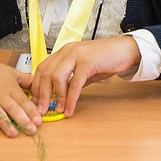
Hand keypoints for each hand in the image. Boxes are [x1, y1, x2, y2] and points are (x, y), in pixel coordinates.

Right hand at [0, 48, 41, 137]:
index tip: (39, 122)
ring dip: (5, 123)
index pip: (24, 101)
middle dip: (23, 120)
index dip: (32, 112)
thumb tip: (42, 87)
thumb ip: (26, 81)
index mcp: (10, 87)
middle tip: (32, 131)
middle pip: (12, 108)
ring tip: (13, 134)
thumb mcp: (11, 72)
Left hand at [18, 36, 141, 117]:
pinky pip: (75, 84)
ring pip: (56, 77)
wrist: (125, 50)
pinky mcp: (88, 62)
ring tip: (57, 110)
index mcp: (64, 51)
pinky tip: (70, 109)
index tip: (35, 102)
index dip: (36, 86)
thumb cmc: (105, 59)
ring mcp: (77, 55)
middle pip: (45, 73)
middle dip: (41, 94)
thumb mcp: (83, 69)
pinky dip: (71, 99)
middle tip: (41, 110)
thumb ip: (70, 79)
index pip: (42, 68)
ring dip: (55, 97)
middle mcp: (67, 51)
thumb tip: (58, 96)